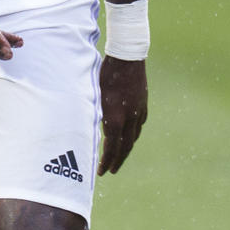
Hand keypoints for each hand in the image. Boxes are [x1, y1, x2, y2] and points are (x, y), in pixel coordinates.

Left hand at [97, 56, 147, 174]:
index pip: (112, 147)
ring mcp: (139, 112)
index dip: (107, 161)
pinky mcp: (143, 105)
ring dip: (125, 149)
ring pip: (133, 137)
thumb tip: (86, 129)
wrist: (127, 58)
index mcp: (115, 116)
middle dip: (117, 161)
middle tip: (110, 171)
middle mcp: (130, 118)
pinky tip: (127, 137)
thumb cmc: (104, 73)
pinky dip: (131, 135)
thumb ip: (92, 113)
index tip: (102, 172)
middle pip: (125, 146)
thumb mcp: (92, 93)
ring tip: (118, 158)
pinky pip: (138, 126)